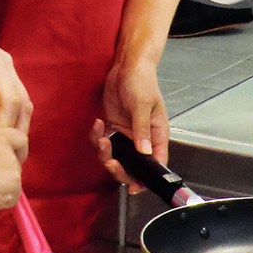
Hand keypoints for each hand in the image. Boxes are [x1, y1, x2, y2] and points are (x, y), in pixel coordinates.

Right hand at [0, 124, 26, 214]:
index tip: (10, 159)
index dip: (18, 151)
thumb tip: (3, 158)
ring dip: (2, 189)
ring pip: (15, 182)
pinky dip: (2, 202)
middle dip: (6, 174)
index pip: (21, 139)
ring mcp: (12, 166)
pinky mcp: (13, 185)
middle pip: (17, 164)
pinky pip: (13, 198)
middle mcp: (7, 147)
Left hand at [96, 57, 168, 191]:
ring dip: (104, 151)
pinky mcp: (113, 126)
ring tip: (101, 138)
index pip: (155, 163)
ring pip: (114, 155)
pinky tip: (98, 123)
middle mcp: (141, 137)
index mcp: (156, 134)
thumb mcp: (143, 104)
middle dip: (119, 168)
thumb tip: (145, 152)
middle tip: (110, 162)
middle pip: (132, 165)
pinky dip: (96, 135)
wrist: (126, 64)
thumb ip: (143, 129)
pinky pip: (102, 140)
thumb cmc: (142, 80)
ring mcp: (126, 133)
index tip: (133, 187)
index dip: (146, 179)